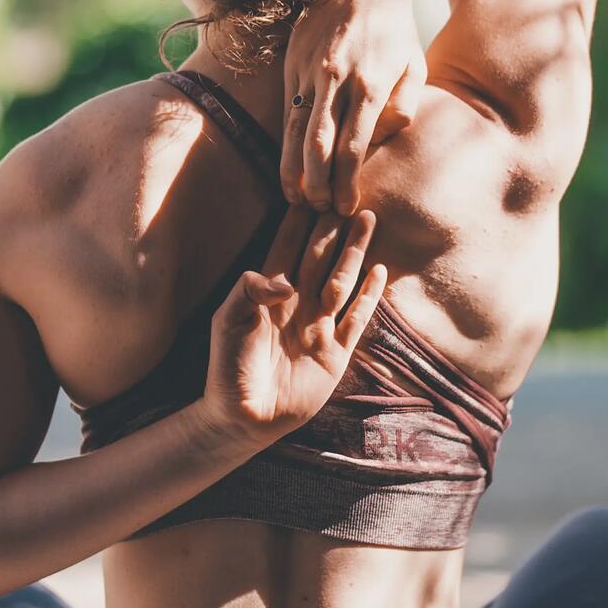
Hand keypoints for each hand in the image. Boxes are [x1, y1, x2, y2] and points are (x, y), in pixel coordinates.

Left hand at [201, 204, 387, 447]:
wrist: (245, 415)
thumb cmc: (229, 367)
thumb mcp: (227, 321)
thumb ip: (249, 291)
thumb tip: (283, 279)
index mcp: (268, 294)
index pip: (288, 247)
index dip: (299, 222)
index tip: (313, 192)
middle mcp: (297, 304)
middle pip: (320, 256)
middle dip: (334, 228)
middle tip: (350, 197)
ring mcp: (318, 326)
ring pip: (342, 279)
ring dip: (355, 251)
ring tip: (368, 221)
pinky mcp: (335, 352)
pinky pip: (356, 318)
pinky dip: (369, 295)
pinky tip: (380, 271)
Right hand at [281, 0, 424, 212]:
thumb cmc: (396, 31)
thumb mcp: (416, 66)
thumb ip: (404, 106)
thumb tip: (380, 139)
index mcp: (372, 85)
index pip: (353, 148)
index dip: (347, 183)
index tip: (347, 207)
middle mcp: (337, 80)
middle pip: (319, 146)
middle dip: (317, 185)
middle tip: (319, 211)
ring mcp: (311, 71)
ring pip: (295, 132)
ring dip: (293, 171)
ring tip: (295, 199)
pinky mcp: (293, 64)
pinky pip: (286, 112)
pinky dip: (286, 144)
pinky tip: (288, 167)